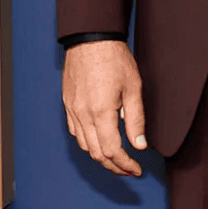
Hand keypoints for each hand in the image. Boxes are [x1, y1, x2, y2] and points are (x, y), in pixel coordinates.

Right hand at [62, 41, 147, 176]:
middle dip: (114, 166)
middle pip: (97, 153)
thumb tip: (139, 145)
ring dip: (101, 157)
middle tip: (129, 170)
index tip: (137, 170)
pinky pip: (76, 132)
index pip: (113, 151)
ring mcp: (73, 110)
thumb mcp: (133, 88)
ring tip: (117, 160)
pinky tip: (100, 142)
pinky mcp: (68, 104)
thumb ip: (136, 120)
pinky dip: (88, 143)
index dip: (126, 165)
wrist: (90, 38)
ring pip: (84, 145)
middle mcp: (83, 115)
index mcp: (101, 112)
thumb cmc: (114, 59)